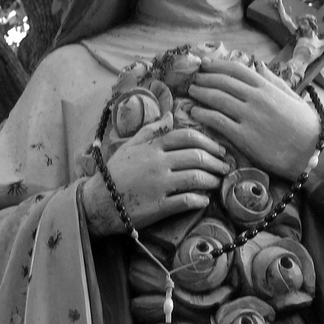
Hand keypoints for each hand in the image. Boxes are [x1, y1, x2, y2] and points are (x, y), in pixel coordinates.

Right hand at [81, 113, 230, 237]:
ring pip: (196, 178)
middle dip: (216, 162)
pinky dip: (200, 200)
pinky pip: (187, 201)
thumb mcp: (130, 146)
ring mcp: (159, 185)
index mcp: (152, 147)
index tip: (219, 149)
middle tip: (225, 167)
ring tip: (217, 182)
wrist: (98, 202)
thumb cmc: (115, 172)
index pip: (187, 137)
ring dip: (212, 180)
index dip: (208, 142)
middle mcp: (157, 163)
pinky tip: (205, 200)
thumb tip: (170, 115)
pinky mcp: (158, 207)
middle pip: (196, 157)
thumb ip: (151, 130)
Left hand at [187, 59, 322, 180]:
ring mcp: (249, 117)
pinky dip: (203, 114)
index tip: (205, 64)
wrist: (312, 153)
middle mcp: (256, 98)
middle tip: (193, 79)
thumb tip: (259, 66)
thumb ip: (274, 81)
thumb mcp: (293, 97)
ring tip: (191, 92)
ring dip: (201, 93)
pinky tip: (195, 112)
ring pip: (217, 99)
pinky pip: (218, 121)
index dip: (217, 65)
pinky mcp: (244, 137)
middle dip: (205, 79)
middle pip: (222, 82)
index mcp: (267, 87)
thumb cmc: (306, 126)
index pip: (236, 69)